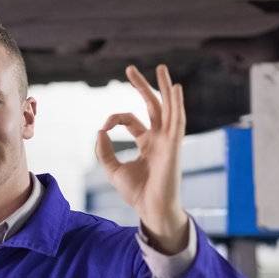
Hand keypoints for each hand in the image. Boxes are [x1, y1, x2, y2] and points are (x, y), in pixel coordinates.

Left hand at [94, 63, 188, 252]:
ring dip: (164, 87)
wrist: (152, 210)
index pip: (131, 120)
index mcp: (147, 143)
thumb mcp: (113, 170)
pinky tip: (176, 88)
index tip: (104, 128)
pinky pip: (178, 121)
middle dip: (142, 86)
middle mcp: (159, 138)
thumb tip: (100, 132)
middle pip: (152, 105)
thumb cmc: (137, 193)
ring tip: (161, 67)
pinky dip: (178, 104)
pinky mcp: (174, 146)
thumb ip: (104, 151)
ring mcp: (169, 141)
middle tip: (129, 69)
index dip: (115, 119)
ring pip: (168, 108)